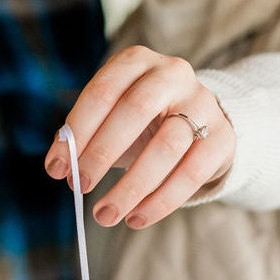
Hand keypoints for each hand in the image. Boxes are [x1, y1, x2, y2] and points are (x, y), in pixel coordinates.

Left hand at [45, 45, 234, 227]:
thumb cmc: (142, 121)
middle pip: (136, 110)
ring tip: (106, 214)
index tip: (57, 168)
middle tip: (80, 187)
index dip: (78, 131)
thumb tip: (60, 165)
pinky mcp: (223, 137)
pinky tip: (137, 218)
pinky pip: (192, 173)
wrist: (199, 122)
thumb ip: (84, 136)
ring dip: (131, 186)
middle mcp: (172, 73)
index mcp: (136, 61)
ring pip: (167, 146)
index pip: (102, 91)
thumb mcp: (111, 118)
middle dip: (102, 153)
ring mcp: (202, 104)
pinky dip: (161, 201)